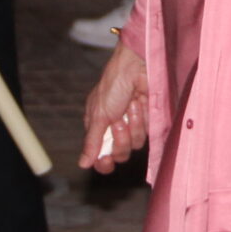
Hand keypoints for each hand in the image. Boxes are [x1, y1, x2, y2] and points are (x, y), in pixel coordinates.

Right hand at [78, 45, 150, 172]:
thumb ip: (92, 142)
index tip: (106, 160)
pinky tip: (140, 103)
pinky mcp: (148, 120)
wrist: (137, 67)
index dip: (104, 162)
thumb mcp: (99, 115)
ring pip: (135, 145)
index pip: (100, 156)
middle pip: (119, 154)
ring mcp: (133, 125)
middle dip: (120, 139)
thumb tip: (82, 164)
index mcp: (98, 128)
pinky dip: (143, 119)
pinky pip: (147, 133)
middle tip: (119, 121)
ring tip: (131, 106)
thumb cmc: (113, 85)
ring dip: (133, 125)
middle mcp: (115, 129)